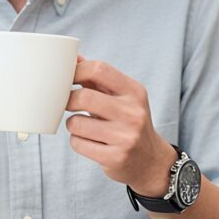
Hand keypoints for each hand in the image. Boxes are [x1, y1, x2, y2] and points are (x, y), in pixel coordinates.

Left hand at [66, 59, 177, 196]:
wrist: (150, 160)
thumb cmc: (129, 123)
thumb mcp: (122, 98)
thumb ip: (98, 79)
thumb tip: (73, 59)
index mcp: (135, 92)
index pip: (99, 69)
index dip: (77, 71)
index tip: (68, 79)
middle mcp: (133, 113)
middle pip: (84, 97)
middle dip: (69, 100)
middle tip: (69, 105)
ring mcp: (126, 137)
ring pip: (76, 123)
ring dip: (72, 124)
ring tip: (83, 127)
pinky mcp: (115, 157)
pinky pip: (78, 144)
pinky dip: (77, 142)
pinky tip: (89, 142)